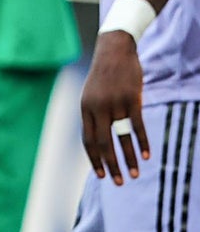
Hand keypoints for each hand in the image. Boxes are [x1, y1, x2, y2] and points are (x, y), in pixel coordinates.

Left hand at [81, 31, 149, 184]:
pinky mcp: (131, 99)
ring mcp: (114, 103)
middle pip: (102, 143)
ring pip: (121, 137)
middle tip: (119, 182)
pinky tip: (147, 155)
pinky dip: (142, 142)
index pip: (87, 141)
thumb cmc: (103, 75)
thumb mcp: (91, 94)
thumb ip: (93, 114)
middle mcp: (97, 108)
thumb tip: (97, 138)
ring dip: (128, 158)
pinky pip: (137, 126)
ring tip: (134, 174)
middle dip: (110, 165)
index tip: (102, 175)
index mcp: (85, 108)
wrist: (114, 49)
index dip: (94, 159)